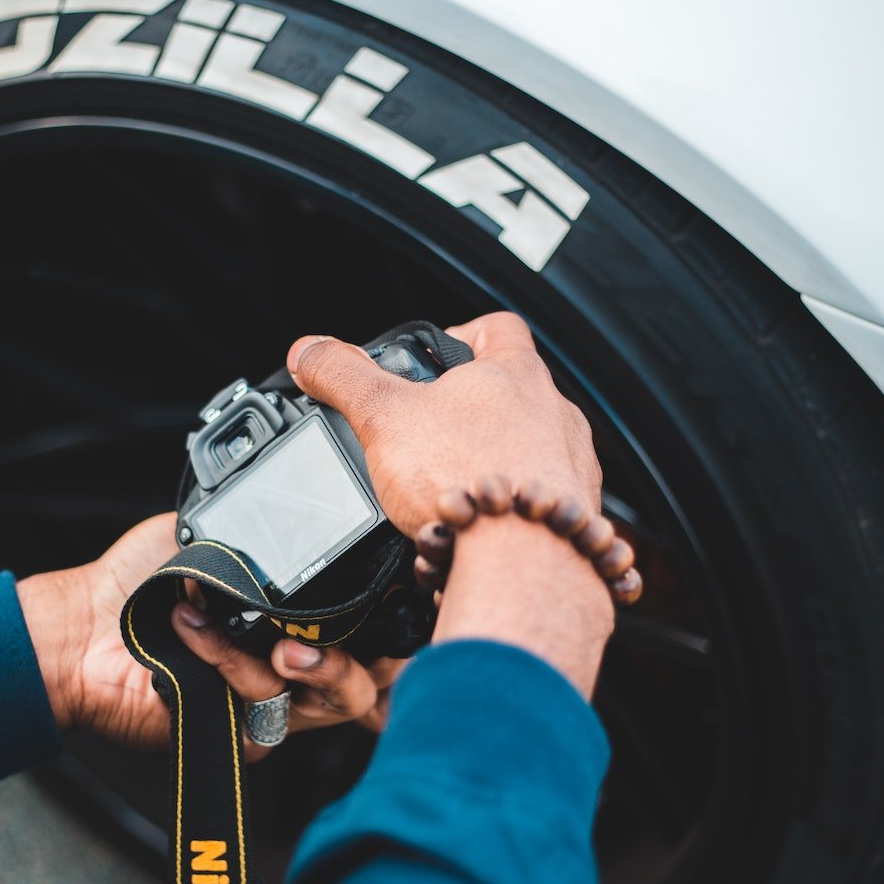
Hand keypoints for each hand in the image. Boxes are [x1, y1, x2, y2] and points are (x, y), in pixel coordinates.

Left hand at [16, 514, 401, 753]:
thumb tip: (300, 513)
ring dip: (301, 664)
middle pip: (372, 682)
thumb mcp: (206, 535)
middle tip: (320, 644)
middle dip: (361, 659)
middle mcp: (290, 670)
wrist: (79, 627)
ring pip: (333, 702)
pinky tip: (194, 632)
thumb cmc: (132, 584)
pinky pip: (268, 709)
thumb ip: (256, 526)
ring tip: (253, 637)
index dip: (390, 625)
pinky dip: (233, 665)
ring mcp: (270, 706)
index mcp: (291, 622)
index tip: (391, 598)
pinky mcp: (242, 737)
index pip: (371, 634)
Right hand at [287, 312, 600, 536]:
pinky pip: (538, 499)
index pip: (498, 327)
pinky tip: (477, 525)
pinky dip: (508, 508)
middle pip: (511, 393)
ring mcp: (570, 464)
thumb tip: (309, 352)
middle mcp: (555, 413)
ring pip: (528, 449)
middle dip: (467, 413)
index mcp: (516, 373)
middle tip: (428, 433)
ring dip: (491, 462)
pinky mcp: (574, 512)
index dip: (461, 332)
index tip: (434, 358)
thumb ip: (343, 378)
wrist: (523, 557)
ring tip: (448, 485)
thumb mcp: (383, 416)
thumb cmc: (468, 479)